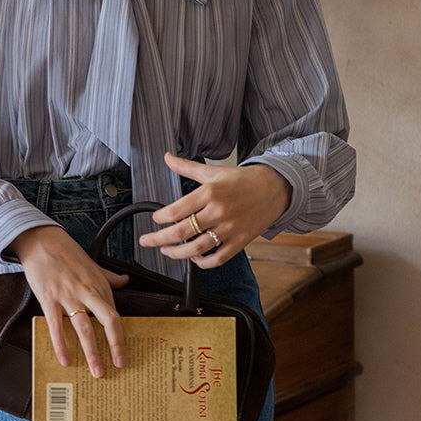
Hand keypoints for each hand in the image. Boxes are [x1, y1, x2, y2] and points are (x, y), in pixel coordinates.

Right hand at [11, 224, 128, 377]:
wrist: (42, 240)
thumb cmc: (67, 253)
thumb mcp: (93, 264)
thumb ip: (109, 277)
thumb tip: (126, 280)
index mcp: (99, 285)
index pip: (115, 314)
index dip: (121, 336)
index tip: (124, 353)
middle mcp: (87, 292)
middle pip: (108, 320)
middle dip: (115, 345)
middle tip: (118, 365)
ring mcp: (68, 296)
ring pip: (84, 327)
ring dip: (92, 352)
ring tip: (96, 371)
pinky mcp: (49, 299)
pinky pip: (56, 325)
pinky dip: (61, 344)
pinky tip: (65, 359)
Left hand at [139, 153, 291, 268]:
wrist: (273, 188)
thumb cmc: (242, 180)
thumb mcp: (212, 171)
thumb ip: (186, 167)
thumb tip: (167, 157)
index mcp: (210, 192)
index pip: (177, 210)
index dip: (160, 218)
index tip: (154, 219)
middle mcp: (219, 211)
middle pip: (182, 231)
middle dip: (159, 239)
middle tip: (146, 241)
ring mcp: (230, 229)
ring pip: (197, 248)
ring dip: (177, 253)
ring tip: (166, 251)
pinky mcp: (240, 242)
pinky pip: (218, 259)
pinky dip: (203, 262)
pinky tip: (194, 258)